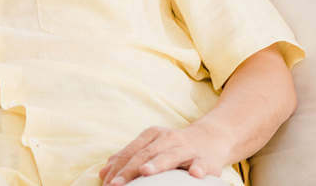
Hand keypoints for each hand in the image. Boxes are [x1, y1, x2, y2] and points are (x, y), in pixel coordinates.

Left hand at [99, 124, 230, 185]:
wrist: (212, 138)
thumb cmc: (175, 147)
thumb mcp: (151, 147)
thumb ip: (128, 158)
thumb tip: (103, 173)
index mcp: (152, 135)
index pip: (131, 151)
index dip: (117, 167)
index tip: (107, 182)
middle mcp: (168, 139)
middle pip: (145, 154)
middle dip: (129, 170)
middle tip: (116, 184)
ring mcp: (187, 148)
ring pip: (170, 156)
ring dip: (158, 164)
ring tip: (145, 172)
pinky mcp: (206, 159)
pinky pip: (201, 164)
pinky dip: (198, 168)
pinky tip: (194, 174)